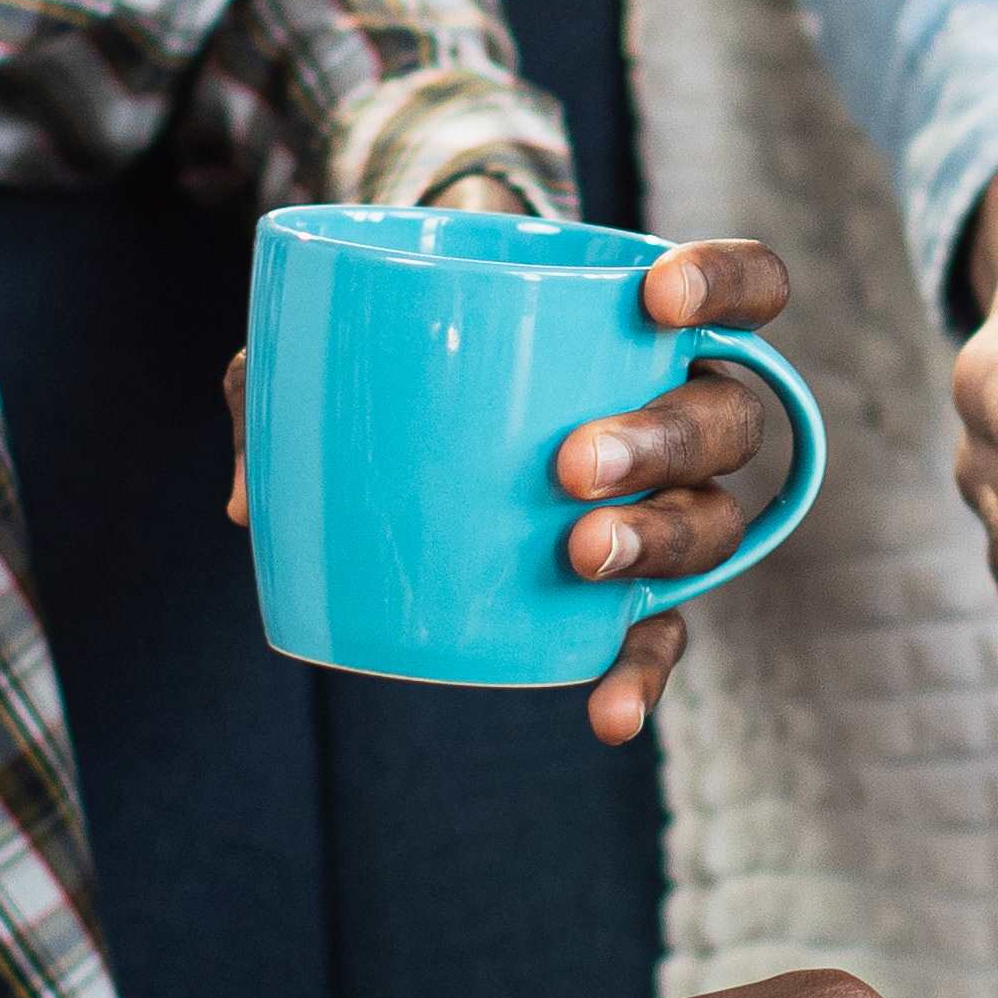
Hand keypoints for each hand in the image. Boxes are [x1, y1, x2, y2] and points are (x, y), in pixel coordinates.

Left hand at [216, 216, 793, 748]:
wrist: (435, 400)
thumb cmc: (407, 349)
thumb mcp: (339, 337)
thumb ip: (283, 385)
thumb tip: (250, 503)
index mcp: (648, 323)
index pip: (746, 286)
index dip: (725, 283)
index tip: (653, 299)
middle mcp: (686, 410)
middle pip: (726, 420)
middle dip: (661, 442)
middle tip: (572, 465)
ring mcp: (673, 502)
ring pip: (713, 521)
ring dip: (658, 541)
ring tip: (580, 555)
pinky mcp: (639, 585)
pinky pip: (662, 633)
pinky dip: (641, 673)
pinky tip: (607, 714)